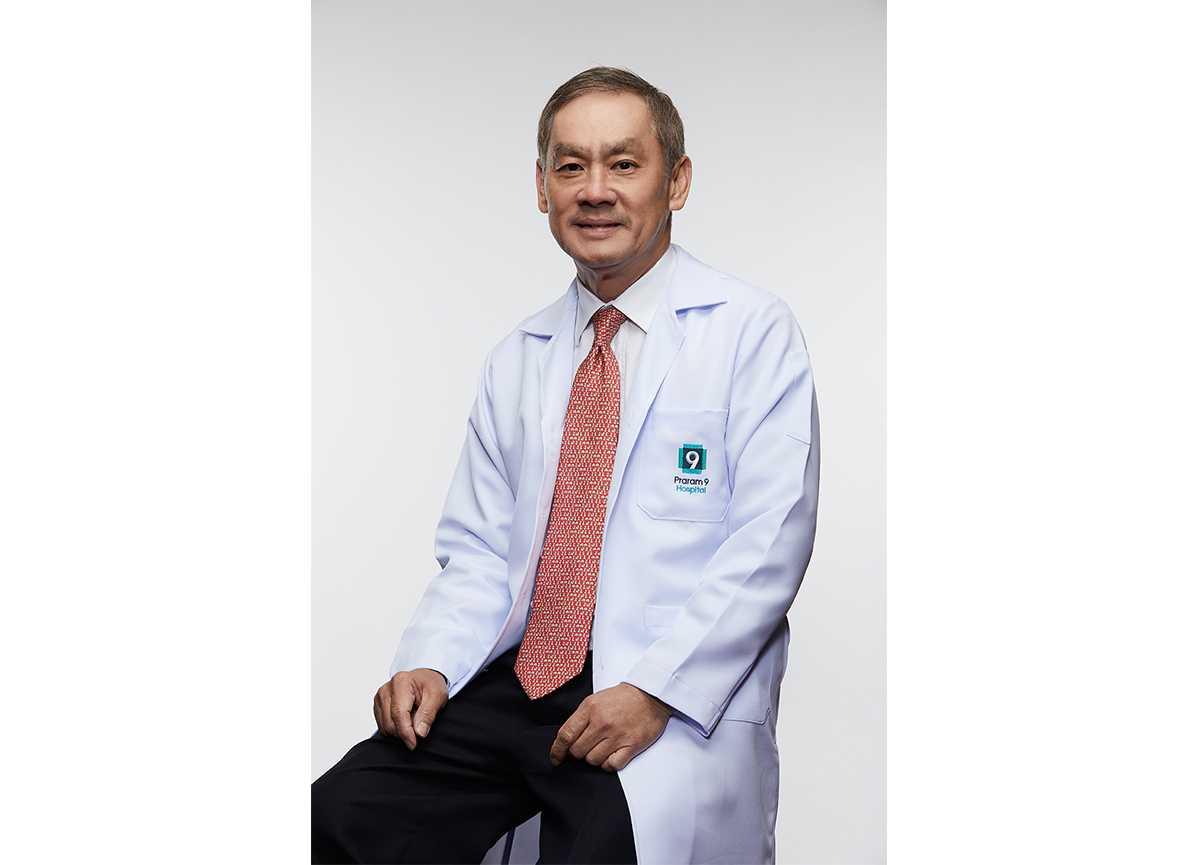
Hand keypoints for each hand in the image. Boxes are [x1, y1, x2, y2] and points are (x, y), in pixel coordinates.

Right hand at [373, 668, 447, 749]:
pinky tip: (406, 719)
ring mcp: (380, 697)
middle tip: (421, 726)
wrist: (425, 678)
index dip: (405, 732)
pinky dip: (395, 729)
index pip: (398, 713)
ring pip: (385, 727)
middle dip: (405, 733)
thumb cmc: (431, 685)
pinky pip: (383, 726)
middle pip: (390, 722)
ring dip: (401, 731)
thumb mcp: (438, 696)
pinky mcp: (378, 706)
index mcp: (401, 682)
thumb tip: (419, 733)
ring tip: (415, 718)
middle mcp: (386, 689)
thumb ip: (428, 714)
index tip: (413, 744)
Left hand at [550, 683, 673, 771]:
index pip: (565, 735)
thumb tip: (567, 740)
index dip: (557, 751)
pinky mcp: (631, 745)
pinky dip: (608, 764)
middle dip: (577, 753)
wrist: (651, 694)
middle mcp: (602, 723)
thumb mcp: (595, 700)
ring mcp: (617, 735)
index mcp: (590, 708)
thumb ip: (580, 719)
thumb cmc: (622, 698)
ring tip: (602, 747)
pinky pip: (611, 765)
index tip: (556, 758)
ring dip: (594, 758)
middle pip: (577, 751)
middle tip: (586, 747)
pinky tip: (611, 755)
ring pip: (592, 761)